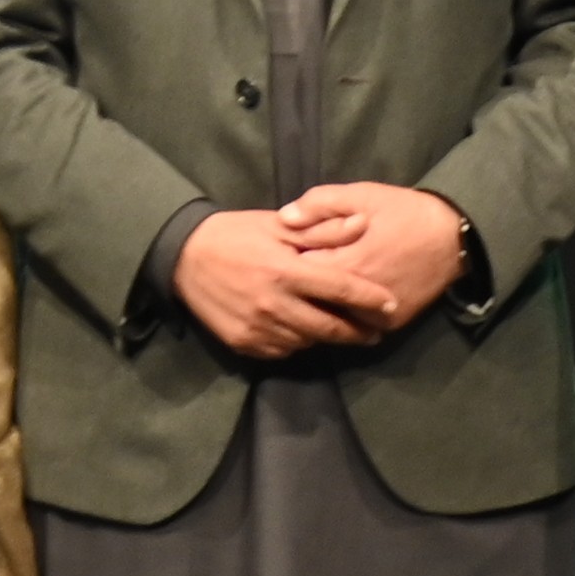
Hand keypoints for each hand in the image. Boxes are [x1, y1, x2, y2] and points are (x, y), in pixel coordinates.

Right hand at [170, 209, 379, 361]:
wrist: (184, 257)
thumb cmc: (237, 234)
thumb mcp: (279, 226)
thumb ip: (322, 230)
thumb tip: (362, 225)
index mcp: (286, 271)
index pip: (340, 289)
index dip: (369, 299)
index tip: (391, 306)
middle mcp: (274, 305)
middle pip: (330, 327)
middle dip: (358, 332)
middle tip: (375, 332)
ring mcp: (258, 328)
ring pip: (307, 342)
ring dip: (325, 336)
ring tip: (337, 328)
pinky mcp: (244, 343)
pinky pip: (282, 350)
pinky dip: (296, 342)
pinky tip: (299, 329)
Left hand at [274, 180, 474, 333]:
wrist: (454, 237)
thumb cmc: (405, 212)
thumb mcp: (362, 195)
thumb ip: (320, 204)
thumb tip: (284, 218)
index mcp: (346, 265)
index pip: (298, 272)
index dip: (289, 260)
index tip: (287, 251)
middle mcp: (359, 300)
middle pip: (312, 302)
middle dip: (302, 288)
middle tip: (299, 273)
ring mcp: (376, 318)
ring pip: (333, 319)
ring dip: (323, 305)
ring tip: (315, 290)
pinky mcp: (390, 326)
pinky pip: (356, 325)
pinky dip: (345, 316)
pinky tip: (339, 302)